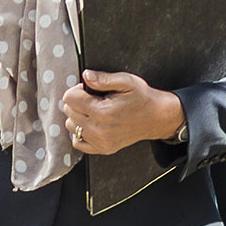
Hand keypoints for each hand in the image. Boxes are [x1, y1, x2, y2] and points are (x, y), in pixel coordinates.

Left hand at [62, 69, 185, 157]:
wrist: (156, 118)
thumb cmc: (142, 99)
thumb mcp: (126, 81)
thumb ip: (103, 79)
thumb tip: (86, 76)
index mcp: (102, 112)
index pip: (70, 98)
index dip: (77, 90)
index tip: (88, 89)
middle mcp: (99, 130)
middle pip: (68, 111)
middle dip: (78, 102)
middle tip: (94, 99)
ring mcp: (100, 142)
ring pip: (71, 126)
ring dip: (78, 117)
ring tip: (94, 111)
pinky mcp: (102, 149)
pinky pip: (78, 141)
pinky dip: (81, 132)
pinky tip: (92, 124)